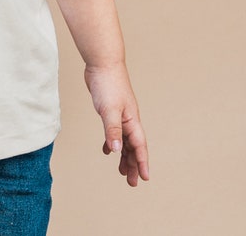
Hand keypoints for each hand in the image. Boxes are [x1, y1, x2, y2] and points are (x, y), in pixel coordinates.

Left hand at [84, 64, 149, 186]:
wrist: (102, 63)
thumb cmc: (108, 83)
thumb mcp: (109, 109)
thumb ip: (113, 130)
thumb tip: (117, 151)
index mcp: (132, 120)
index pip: (139, 146)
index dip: (142, 162)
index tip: (144, 178)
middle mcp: (129, 119)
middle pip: (133, 147)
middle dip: (133, 164)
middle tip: (131, 182)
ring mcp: (120, 114)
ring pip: (124, 140)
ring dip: (124, 156)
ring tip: (120, 171)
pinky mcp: (110, 110)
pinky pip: (114, 131)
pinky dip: (112, 142)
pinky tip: (107, 149)